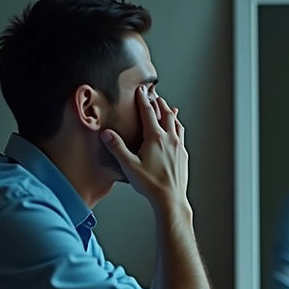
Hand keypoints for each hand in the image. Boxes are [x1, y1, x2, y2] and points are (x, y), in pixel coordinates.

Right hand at [101, 86, 187, 207]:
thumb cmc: (150, 184)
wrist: (170, 199)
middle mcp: (170, 139)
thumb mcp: (129, 165)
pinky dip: (178, 127)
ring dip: (171, 113)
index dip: (143, 99)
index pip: (148, 112)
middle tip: (155, 96)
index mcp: (155, 138)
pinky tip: (176, 131)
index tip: (141, 90)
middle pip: (166, 114)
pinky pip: (181, 135)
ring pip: (176, 123)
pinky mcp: (183, 155)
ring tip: (169, 108)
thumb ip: (117, 147)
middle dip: (159, 103)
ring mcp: (178, 146)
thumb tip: (106, 133)